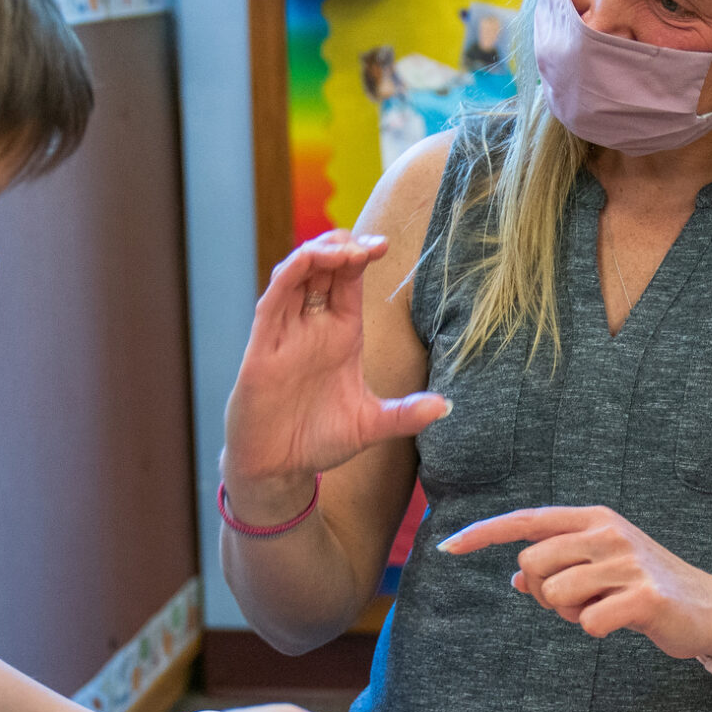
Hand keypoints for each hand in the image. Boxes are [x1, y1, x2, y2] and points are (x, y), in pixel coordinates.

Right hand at [222, 231, 448, 519]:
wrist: (279, 468)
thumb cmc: (320, 440)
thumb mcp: (371, 424)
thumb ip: (406, 414)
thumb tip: (448, 407)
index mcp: (340, 334)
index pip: (349, 279)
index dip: (363, 255)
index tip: (386, 246)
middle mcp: (312, 326)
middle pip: (324, 266)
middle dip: (344, 245)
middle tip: (370, 243)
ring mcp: (286, 332)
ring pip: (296, 274)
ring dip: (318, 253)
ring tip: (346, 248)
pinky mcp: (263, 346)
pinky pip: (273, 299)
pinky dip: (289, 276)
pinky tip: (307, 262)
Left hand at [438, 506, 711, 660]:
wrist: (708, 608)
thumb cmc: (646, 586)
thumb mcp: (601, 567)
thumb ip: (560, 566)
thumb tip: (516, 582)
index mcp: (593, 519)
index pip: (526, 521)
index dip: (483, 534)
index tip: (446, 547)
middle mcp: (607, 532)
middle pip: (532, 565)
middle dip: (541, 594)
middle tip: (572, 602)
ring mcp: (626, 562)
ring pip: (556, 594)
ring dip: (569, 613)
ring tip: (599, 609)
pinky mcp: (643, 596)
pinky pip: (589, 621)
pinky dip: (594, 629)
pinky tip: (618, 623)